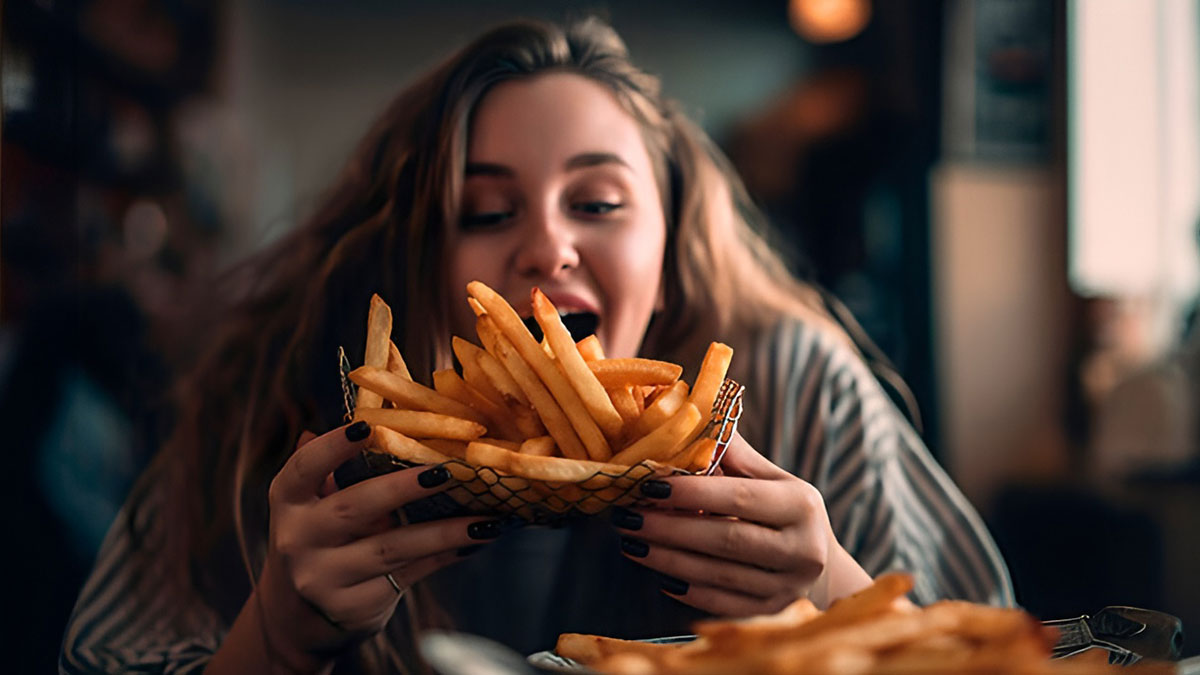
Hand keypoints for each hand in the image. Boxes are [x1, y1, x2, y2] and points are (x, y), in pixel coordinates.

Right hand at [256, 421, 507, 667]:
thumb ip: (332, 463)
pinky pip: (409, 575)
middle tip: (446, 471)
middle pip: (355, 509)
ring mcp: (323, 577)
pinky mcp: (353, 606)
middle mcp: (297, 540)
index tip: (368, 426)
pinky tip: (475, 540)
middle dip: (403, 488)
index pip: (303, 469)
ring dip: (444, 531)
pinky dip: (445, 556)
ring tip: (485, 518)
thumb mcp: (314, 502)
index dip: (333, 447)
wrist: (300, 617)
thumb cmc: (321, 538)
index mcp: (287, 501)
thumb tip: (365, 411)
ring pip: (392, 548)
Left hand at [611, 433, 866, 616]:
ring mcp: (787, 589)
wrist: (821, 569)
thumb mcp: (772, 480)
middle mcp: (802, 551)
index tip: (648, 486)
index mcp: (801, 506)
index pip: (739, 497)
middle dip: (669, 529)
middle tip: (626, 517)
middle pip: (725, 540)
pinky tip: (659, 575)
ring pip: (718, 575)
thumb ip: (734, 455)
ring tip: (630, 542)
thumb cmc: (785, 513)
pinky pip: (721, 605)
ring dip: (668, 559)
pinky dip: (687, 590)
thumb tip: (691, 418)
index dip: (692, 493)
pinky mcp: (770, 615)